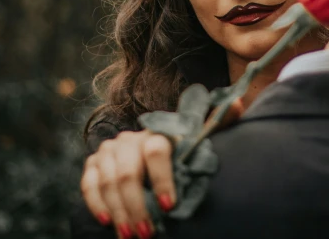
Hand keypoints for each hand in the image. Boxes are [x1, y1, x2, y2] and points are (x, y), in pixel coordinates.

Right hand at [79, 98, 243, 237]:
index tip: (169, 206)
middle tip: (148, 233)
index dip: (162, 179)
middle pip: (128, 172)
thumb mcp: (201, 139)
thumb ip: (219, 123)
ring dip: (119, 212)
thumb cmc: (183, 153)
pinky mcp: (92, 165)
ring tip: (132, 236)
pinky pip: (88, 185)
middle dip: (137, 206)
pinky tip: (107, 223)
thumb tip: (240, 103)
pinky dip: (96, 204)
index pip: (156, 150)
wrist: (155, 156)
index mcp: (158, 132)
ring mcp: (109, 152)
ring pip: (107, 182)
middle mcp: (130, 139)